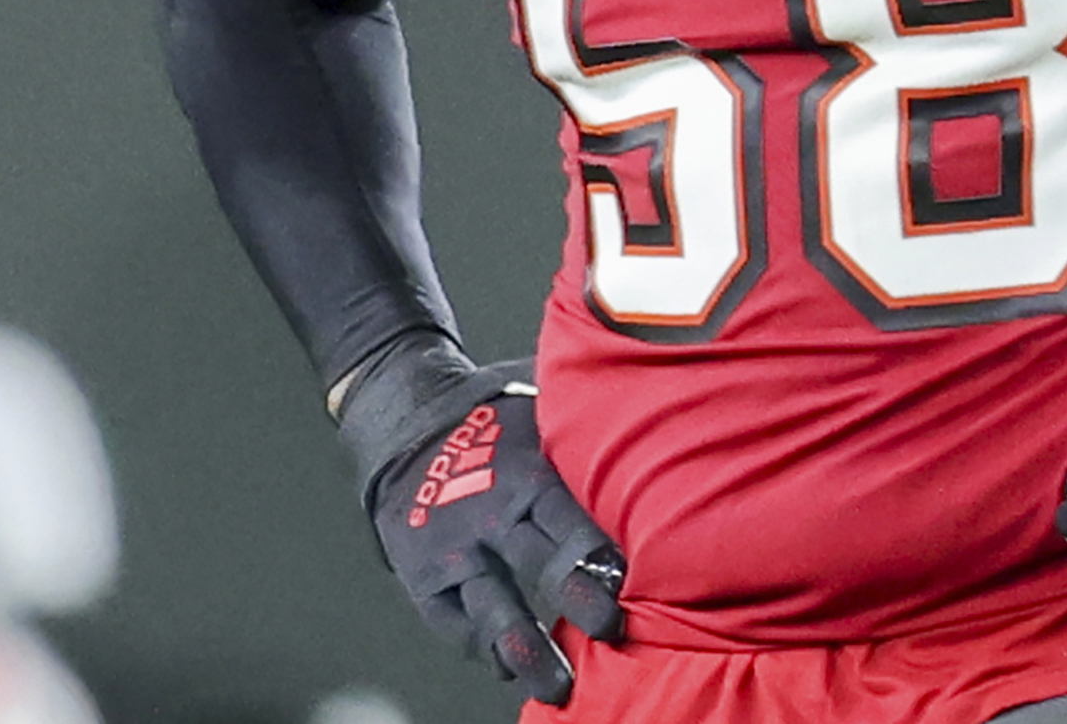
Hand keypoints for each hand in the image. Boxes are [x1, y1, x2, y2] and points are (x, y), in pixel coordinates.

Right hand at [340, 338, 626, 704]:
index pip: (579, 518)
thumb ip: (590, 409)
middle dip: (583, 601)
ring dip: (530, 650)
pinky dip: (484, 649)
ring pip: (496, 609)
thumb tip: (661, 379)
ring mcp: (458, 550)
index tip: (647, 578)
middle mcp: (495, 514)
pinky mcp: (426, 574)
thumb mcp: (541, 398)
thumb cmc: (495, 410)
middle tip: (615, 629)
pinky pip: (454, 623)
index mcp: (533, 471)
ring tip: (560, 687)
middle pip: (546, 566)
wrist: (405, 415)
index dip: (609, 552)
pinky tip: (510, 668)